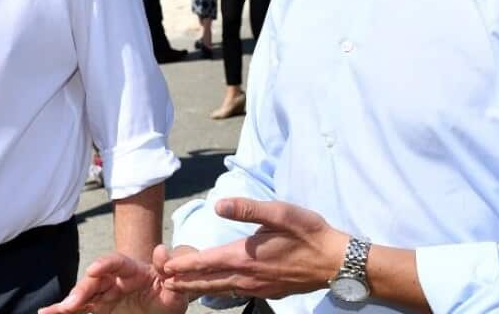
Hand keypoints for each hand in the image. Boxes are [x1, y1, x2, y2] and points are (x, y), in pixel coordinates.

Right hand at [40, 244, 189, 313]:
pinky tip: (46, 313)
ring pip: (82, 295)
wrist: (166, 306)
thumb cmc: (172, 294)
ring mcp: (105, 294)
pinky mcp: (99, 308)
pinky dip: (62, 311)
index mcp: (133, 269)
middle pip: (95, 281)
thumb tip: (162, 250)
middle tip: (71, 304)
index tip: (94, 269)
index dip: (105, 263)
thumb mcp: (176, 285)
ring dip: (67, 303)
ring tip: (49, 311)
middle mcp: (115, 279)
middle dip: (81, 291)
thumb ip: (168, 269)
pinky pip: (79, 309)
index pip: (117, 262)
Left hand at [162, 198, 347, 301]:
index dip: (184, 265)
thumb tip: (218, 205)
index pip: (206, 263)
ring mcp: (257, 288)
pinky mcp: (267, 292)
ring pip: (220, 290)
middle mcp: (247, 277)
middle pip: (208, 282)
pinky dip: (218, 292)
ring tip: (181, 289)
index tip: (165, 267)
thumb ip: (247, 209)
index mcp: (245, 256)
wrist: (335, 262)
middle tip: (163, 282)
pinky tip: (215, 290)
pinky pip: (235, 293)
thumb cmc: (308, 233)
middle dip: (184, 281)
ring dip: (198, 289)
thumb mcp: (279, 213)